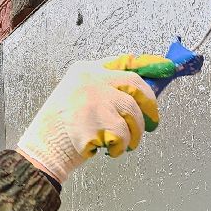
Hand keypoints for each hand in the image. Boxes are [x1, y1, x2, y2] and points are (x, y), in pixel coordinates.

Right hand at [15, 59, 162, 183]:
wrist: (42, 148)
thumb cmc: (63, 125)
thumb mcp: (79, 94)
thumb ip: (106, 89)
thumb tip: (143, 95)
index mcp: (86, 70)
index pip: (127, 61)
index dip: (151, 64)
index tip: (168, 67)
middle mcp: (91, 80)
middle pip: (136, 85)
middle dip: (150, 106)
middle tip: (153, 122)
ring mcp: (94, 101)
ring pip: (133, 114)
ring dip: (135, 133)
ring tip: (125, 143)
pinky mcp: (96, 124)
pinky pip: (123, 136)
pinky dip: (121, 147)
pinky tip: (109, 149)